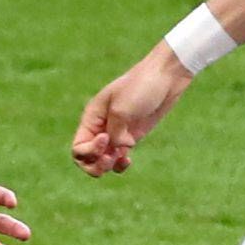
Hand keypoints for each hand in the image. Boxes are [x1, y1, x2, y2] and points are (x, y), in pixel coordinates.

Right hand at [71, 47, 190, 177]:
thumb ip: (115, 134)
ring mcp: (117, 133)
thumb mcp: (122, 110)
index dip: (89, 151)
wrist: (166, 77)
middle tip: (109, 160)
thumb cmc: (141, 87)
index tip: (106, 138)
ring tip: (123, 159)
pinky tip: (128, 160)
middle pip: (86, 157)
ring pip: (102, 160)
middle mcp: (101, 127)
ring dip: (108, 166)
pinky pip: (118, 157)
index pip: (78, 146)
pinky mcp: (131, 136)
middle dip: (94, 165)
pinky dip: (120, 164)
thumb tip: (120, 149)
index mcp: (92, 117)